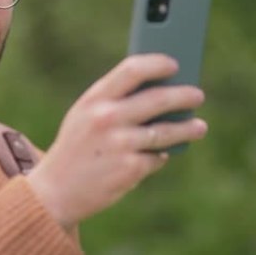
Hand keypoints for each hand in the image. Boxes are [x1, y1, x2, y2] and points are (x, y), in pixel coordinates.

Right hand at [26, 54, 207, 230]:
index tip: (174, 65)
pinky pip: (157, 158)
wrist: (56, 190)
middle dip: (183, 96)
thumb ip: (114, 100)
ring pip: (166, 131)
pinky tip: (160, 155)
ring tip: (199, 127)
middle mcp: (107, 118)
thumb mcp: (84, 116)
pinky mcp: (130, 169)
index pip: (132, 69)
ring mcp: (120, 144)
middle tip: (197, 96)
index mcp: (94, 99)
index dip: (157, 64)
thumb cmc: (77, 147)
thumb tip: (161, 90)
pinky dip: (160, 156)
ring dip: (187, 129)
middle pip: (158, 99)